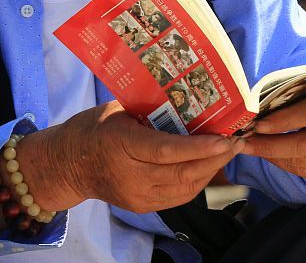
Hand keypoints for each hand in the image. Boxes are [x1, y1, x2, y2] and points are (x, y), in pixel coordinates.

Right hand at [23, 101, 243, 213]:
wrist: (67, 165)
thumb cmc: (93, 127)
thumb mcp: (118, 110)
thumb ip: (150, 110)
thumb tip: (189, 98)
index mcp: (121, 145)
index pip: (166, 151)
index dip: (199, 147)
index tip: (225, 138)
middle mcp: (130, 176)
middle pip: (182, 173)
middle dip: (215, 158)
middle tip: (238, 140)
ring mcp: (137, 196)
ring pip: (185, 188)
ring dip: (212, 170)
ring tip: (230, 151)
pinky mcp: (142, 206)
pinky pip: (178, 196)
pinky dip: (198, 181)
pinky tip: (209, 165)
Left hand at [239, 76, 305, 180]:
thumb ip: (290, 91)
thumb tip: (253, 104)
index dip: (285, 119)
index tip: (258, 123)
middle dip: (273, 144)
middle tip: (246, 141)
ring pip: (304, 161)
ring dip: (273, 155)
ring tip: (250, 146)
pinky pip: (305, 171)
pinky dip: (282, 163)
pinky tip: (268, 153)